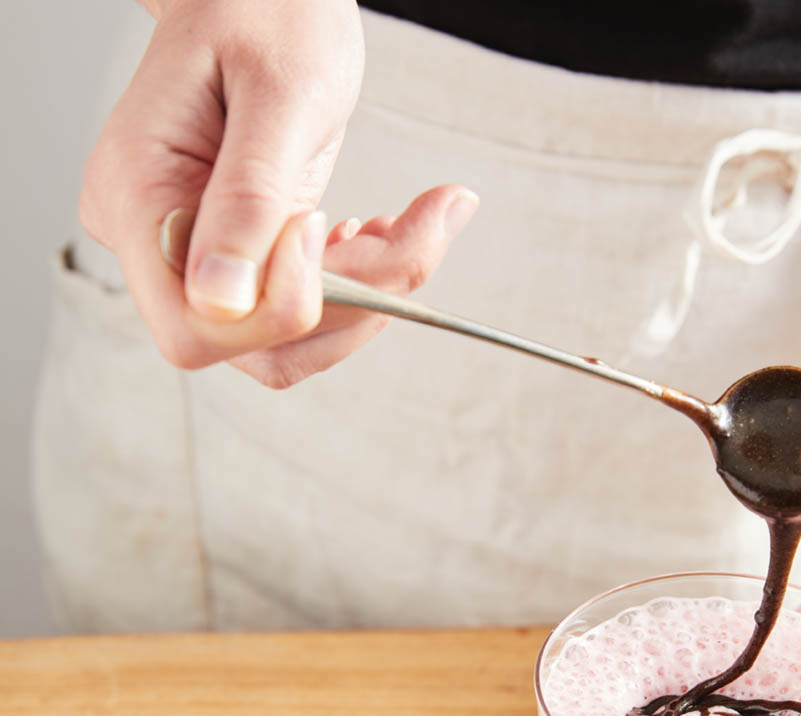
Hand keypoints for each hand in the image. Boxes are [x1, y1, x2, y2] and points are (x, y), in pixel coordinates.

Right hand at [80, 0, 478, 385]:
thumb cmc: (266, 7)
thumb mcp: (279, 95)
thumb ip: (249, 199)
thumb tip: (219, 303)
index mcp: (137, 196)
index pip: (194, 327)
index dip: (278, 309)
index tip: (326, 225)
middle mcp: (153, 239)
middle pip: (247, 343)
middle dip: (344, 304)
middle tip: (409, 227)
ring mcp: (192, 254)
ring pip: (282, 340)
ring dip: (363, 298)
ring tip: (408, 224)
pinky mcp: (234, 257)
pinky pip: (296, 310)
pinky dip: (355, 285)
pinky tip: (376, 233)